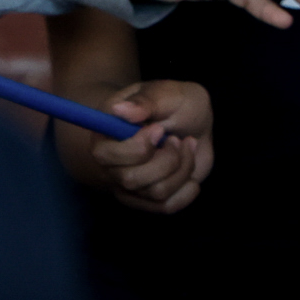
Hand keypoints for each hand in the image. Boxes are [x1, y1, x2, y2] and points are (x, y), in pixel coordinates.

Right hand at [90, 80, 213, 214]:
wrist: (194, 122)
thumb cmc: (177, 103)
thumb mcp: (168, 93)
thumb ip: (146, 100)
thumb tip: (118, 110)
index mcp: (107, 135)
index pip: (105, 156)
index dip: (136, 148)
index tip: (158, 130)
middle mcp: (113, 165)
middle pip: (131, 180)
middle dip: (166, 159)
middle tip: (178, 139)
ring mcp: (130, 185)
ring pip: (155, 192)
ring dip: (182, 168)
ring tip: (188, 147)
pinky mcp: (150, 198)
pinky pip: (167, 207)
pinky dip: (187, 190)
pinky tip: (191, 171)